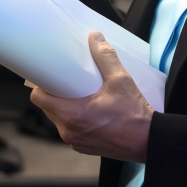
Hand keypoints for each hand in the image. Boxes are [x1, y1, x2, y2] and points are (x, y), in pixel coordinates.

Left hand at [30, 31, 152, 161]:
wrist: (147, 141)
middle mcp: (69, 131)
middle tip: (68, 81)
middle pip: (48, 108)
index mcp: (72, 114)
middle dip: (54, 94)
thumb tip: (95, 38)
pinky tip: (89, 110)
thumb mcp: (120, 79)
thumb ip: (105, 57)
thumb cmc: (134, 114)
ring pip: (59, 120)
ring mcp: (75, 142)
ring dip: (64, 107)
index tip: (49, 76)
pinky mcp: (84, 147)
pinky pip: (71, 130)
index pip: (38, 98)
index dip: (40, 85)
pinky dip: (75, 120)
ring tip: (79, 94)